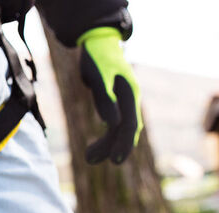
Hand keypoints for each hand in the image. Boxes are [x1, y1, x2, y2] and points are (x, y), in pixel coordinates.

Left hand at [77, 27, 142, 164]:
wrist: (98, 44)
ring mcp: (124, 102)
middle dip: (112, 148)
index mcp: (130, 94)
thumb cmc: (98, 59)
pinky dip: (105, 137)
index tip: (115, 161)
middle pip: (125, 130)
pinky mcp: (115, 103)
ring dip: (105, 145)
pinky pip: (113, 125)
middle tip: (91, 161)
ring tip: (87, 159)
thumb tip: (112, 124)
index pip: (130, 125)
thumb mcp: (99, 78)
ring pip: (118, 129)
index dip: (124, 144)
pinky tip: (94, 149)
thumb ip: (105, 100)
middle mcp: (130, 100)